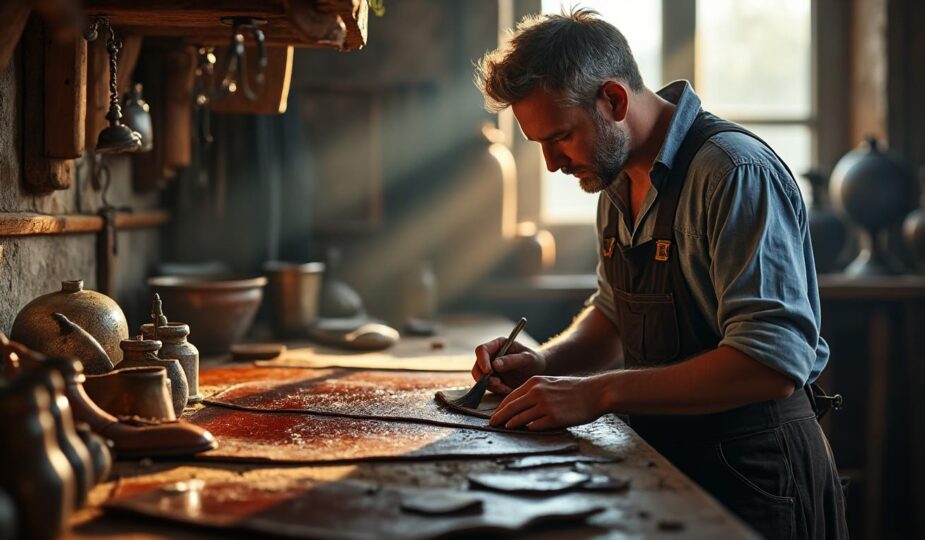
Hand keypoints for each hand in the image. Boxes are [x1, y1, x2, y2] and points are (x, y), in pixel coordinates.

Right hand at [472, 337, 545, 394]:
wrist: (539, 372)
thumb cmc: (534, 360)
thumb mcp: (527, 358)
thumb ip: (512, 360)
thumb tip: (495, 364)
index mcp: (498, 345)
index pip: (482, 350)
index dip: (482, 360)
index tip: (489, 371)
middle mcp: (491, 356)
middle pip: (477, 366)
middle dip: (484, 377)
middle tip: (498, 384)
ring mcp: (491, 369)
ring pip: (481, 378)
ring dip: (492, 386)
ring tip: (506, 388)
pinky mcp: (493, 380)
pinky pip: (488, 387)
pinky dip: (496, 390)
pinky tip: (508, 389)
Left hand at [490, 375, 606, 430]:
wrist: (595, 392)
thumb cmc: (573, 389)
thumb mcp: (550, 383)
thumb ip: (534, 391)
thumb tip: (519, 404)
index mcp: (534, 383)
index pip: (511, 396)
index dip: (501, 407)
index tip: (495, 414)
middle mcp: (537, 393)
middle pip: (511, 407)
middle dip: (499, 417)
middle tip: (491, 424)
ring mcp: (544, 406)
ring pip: (519, 417)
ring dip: (510, 424)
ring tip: (503, 428)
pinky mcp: (553, 418)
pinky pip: (534, 426)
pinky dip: (527, 429)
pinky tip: (523, 431)